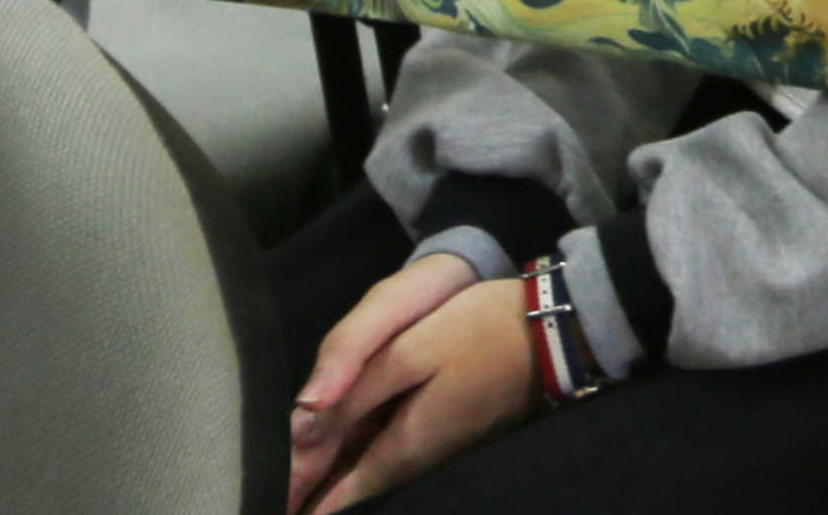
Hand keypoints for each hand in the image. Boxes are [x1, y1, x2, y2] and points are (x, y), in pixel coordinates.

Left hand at [294, 260, 538, 508]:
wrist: (552, 331)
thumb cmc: (478, 334)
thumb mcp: (408, 352)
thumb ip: (354, 391)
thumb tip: (300, 429)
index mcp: (404, 445)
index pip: (341, 495)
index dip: (305, 503)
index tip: (275, 512)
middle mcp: (419, 456)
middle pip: (355, 486)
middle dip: (315, 495)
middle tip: (277, 505)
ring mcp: (438, 444)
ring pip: (372, 467)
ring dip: (336, 477)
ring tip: (298, 486)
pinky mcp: (449, 426)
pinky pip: (391, 448)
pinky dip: (361, 454)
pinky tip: (345, 448)